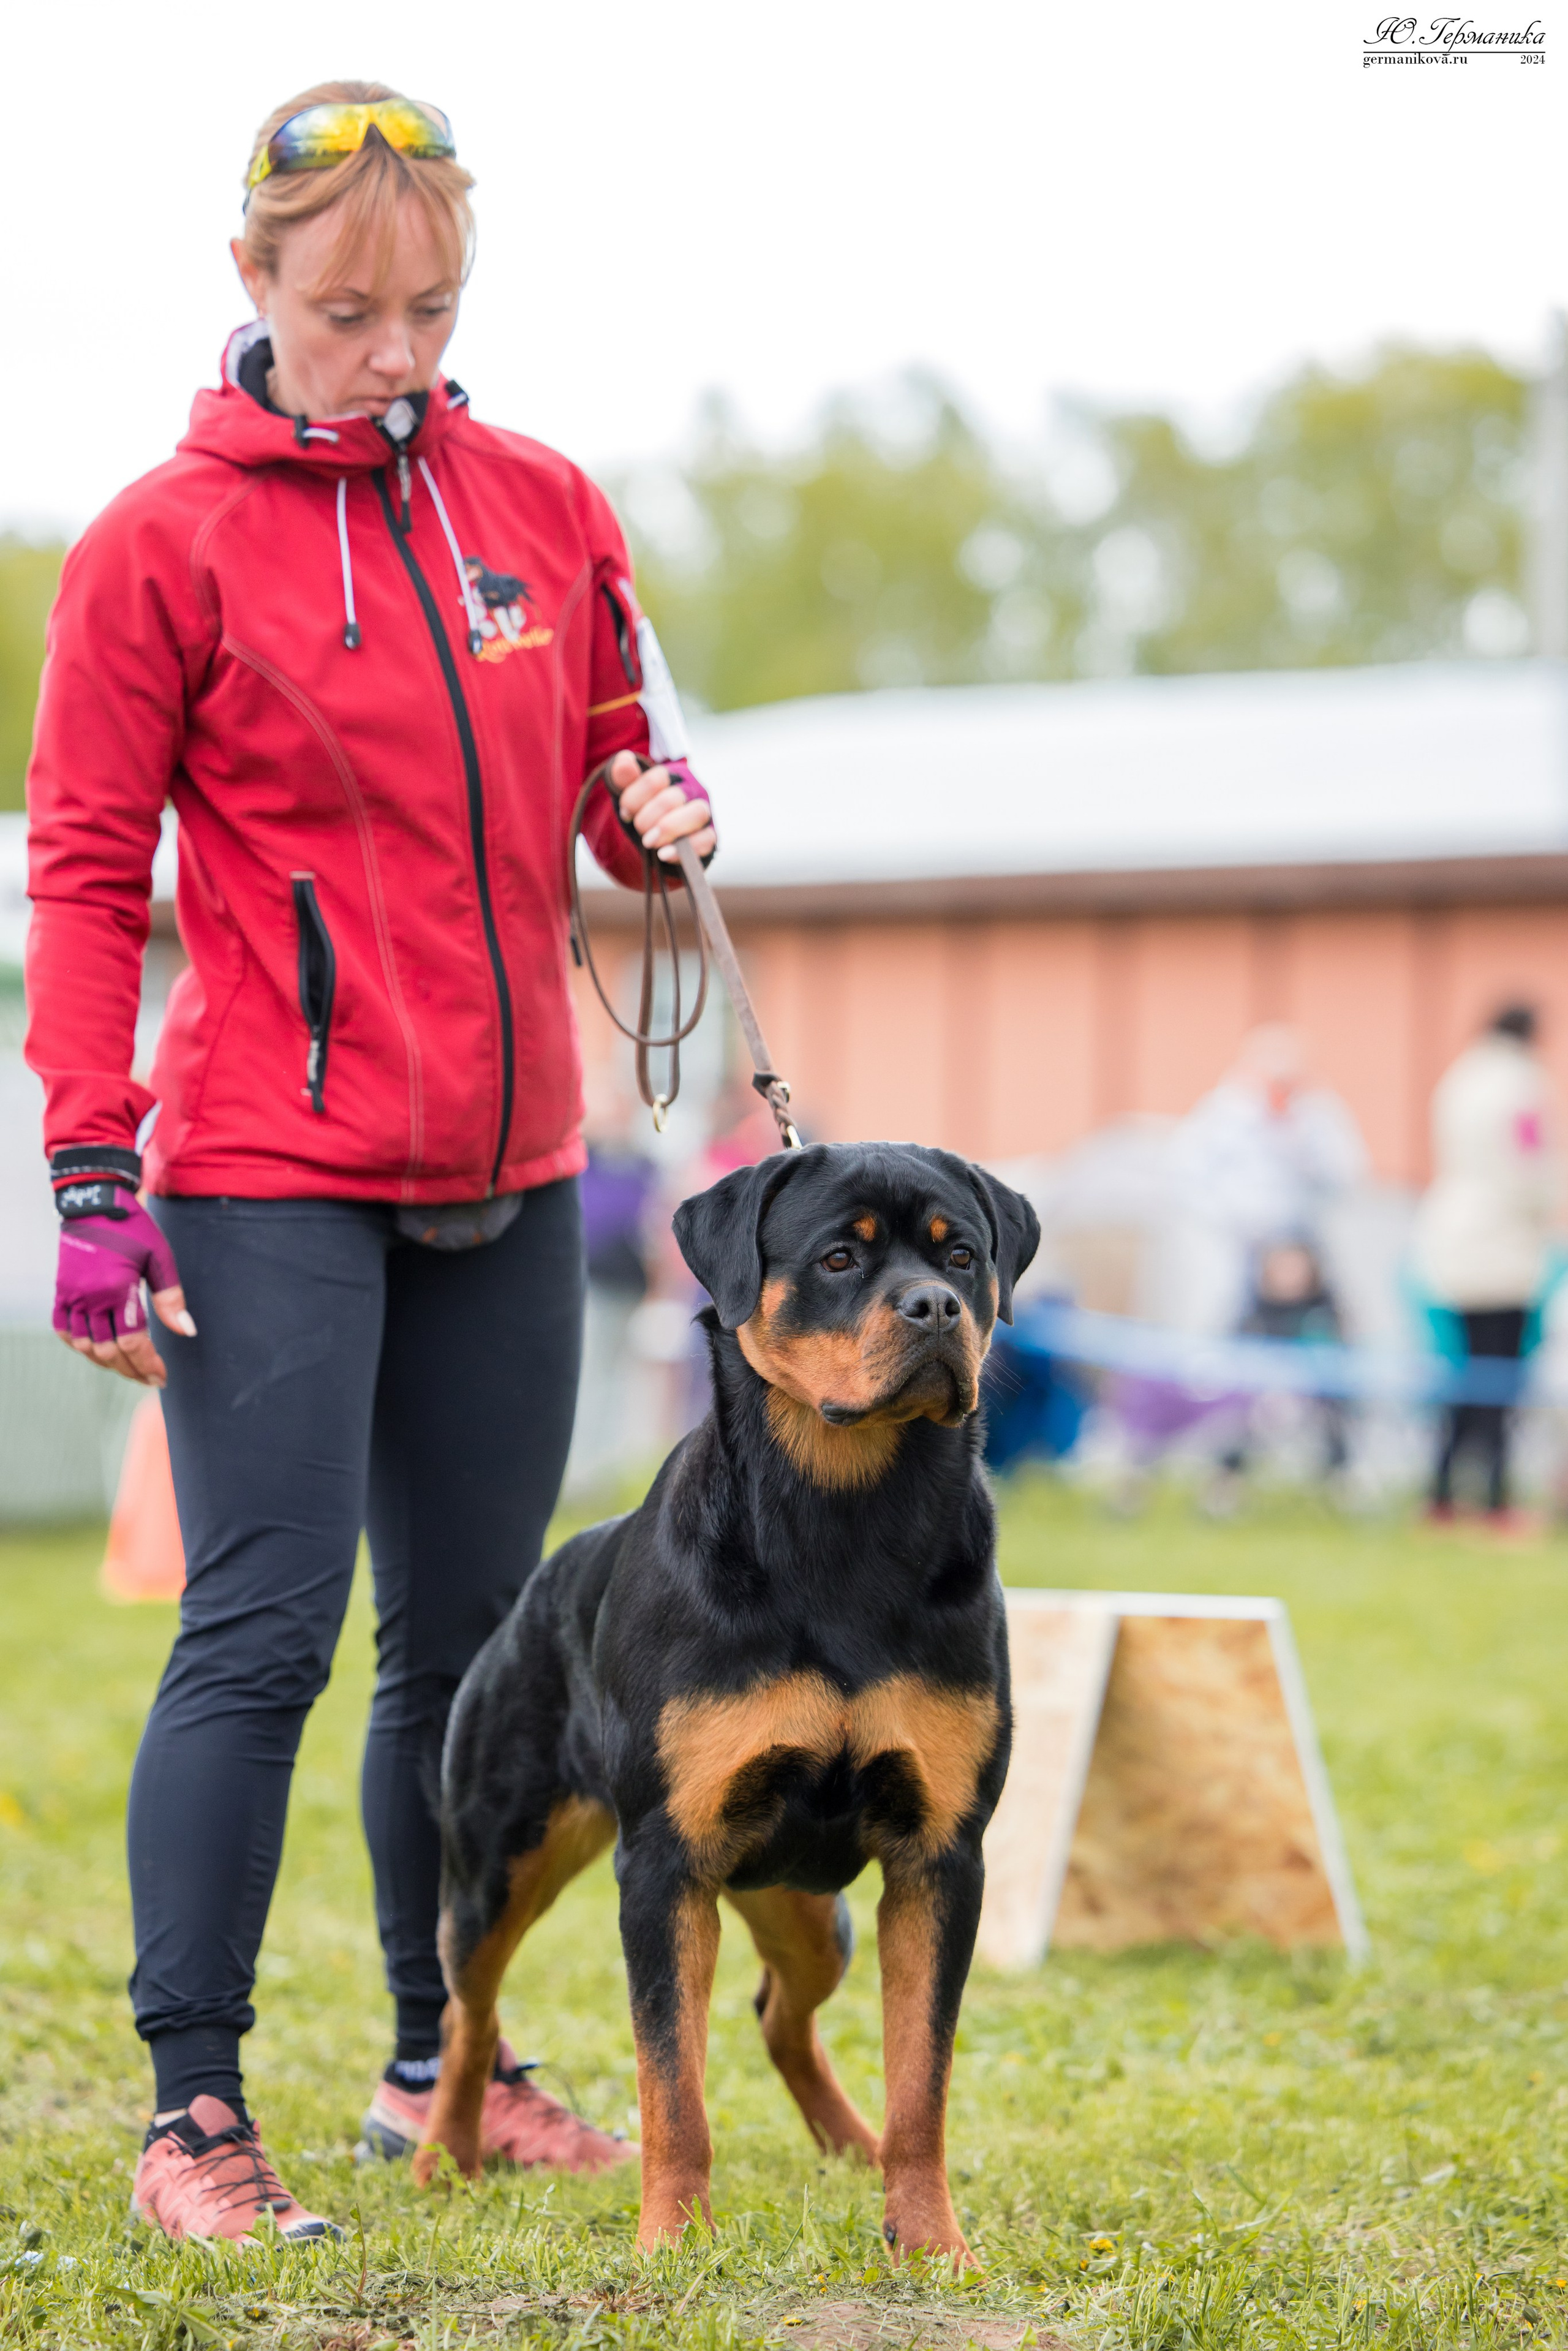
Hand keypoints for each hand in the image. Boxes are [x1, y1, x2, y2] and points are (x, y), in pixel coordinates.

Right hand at [53, 1199, 195, 1388]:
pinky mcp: (61, 1291)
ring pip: (84, 1346)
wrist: (95, 1203)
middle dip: (131, 1370)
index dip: (148, 1365)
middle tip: (149, 1378)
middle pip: (108, 1351)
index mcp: (117, 1290)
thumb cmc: (134, 1228)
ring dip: (106, 1362)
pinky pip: (63, 1329)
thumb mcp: (159, 1257)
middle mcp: (90, 1298)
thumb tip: (188, 1332)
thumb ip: (171, 1298)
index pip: (133, 1343)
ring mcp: (71, 1296)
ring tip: (128, 1368)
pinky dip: (78, 1345)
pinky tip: (96, 1350)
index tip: (162, 1377)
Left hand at [610, 751, 715, 864]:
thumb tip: (624, 761)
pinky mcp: (710, 836)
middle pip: (673, 798)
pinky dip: (684, 849)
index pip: (656, 779)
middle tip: (639, 830)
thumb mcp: (629, 793)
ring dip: (669, 829)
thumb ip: (622, 776)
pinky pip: (706, 839)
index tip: (625, 813)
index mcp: (672, 775)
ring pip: (697, 813)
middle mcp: (692, 790)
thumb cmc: (644, 810)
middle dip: (648, 818)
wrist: (658, 836)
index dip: (634, 798)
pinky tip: (664, 854)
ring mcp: (704, 812)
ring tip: (649, 842)